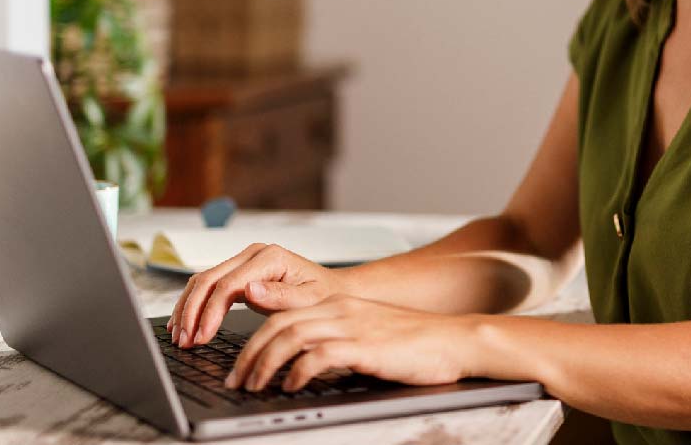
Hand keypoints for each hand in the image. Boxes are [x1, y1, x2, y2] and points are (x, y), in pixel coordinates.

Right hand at [167, 243, 347, 347]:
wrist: (332, 289)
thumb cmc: (324, 295)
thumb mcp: (308, 300)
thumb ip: (280, 296)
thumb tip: (250, 291)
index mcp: (270, 257)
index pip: (228, 284)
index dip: (210, 312)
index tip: (201, 337)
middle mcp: (253, 254)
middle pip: (209, 279)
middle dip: (192, 312)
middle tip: (184, 341)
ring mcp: (244, 261)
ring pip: (203, 281)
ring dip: (187, 309)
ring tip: (180, 337)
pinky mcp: (239, 272)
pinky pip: (209, 286)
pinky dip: (193, 304)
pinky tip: (185, 323)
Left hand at [224, 294, 475, 391]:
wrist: (454, 340)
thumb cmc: (413, 344)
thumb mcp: (366, 335)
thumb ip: (335, 341)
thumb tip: (301, 365)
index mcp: (339, 303)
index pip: (281, 314)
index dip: (253, 340)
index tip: (240, 367)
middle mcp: (341, 309)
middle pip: (278, 324)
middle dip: (249, 354)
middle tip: (236, 380)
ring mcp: (353, 326)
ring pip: (291, 337)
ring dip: (265, 364)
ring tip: (254, 386)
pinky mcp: (365, 346)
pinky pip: (320, 355)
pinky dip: (298, 371)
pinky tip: (291, 387)